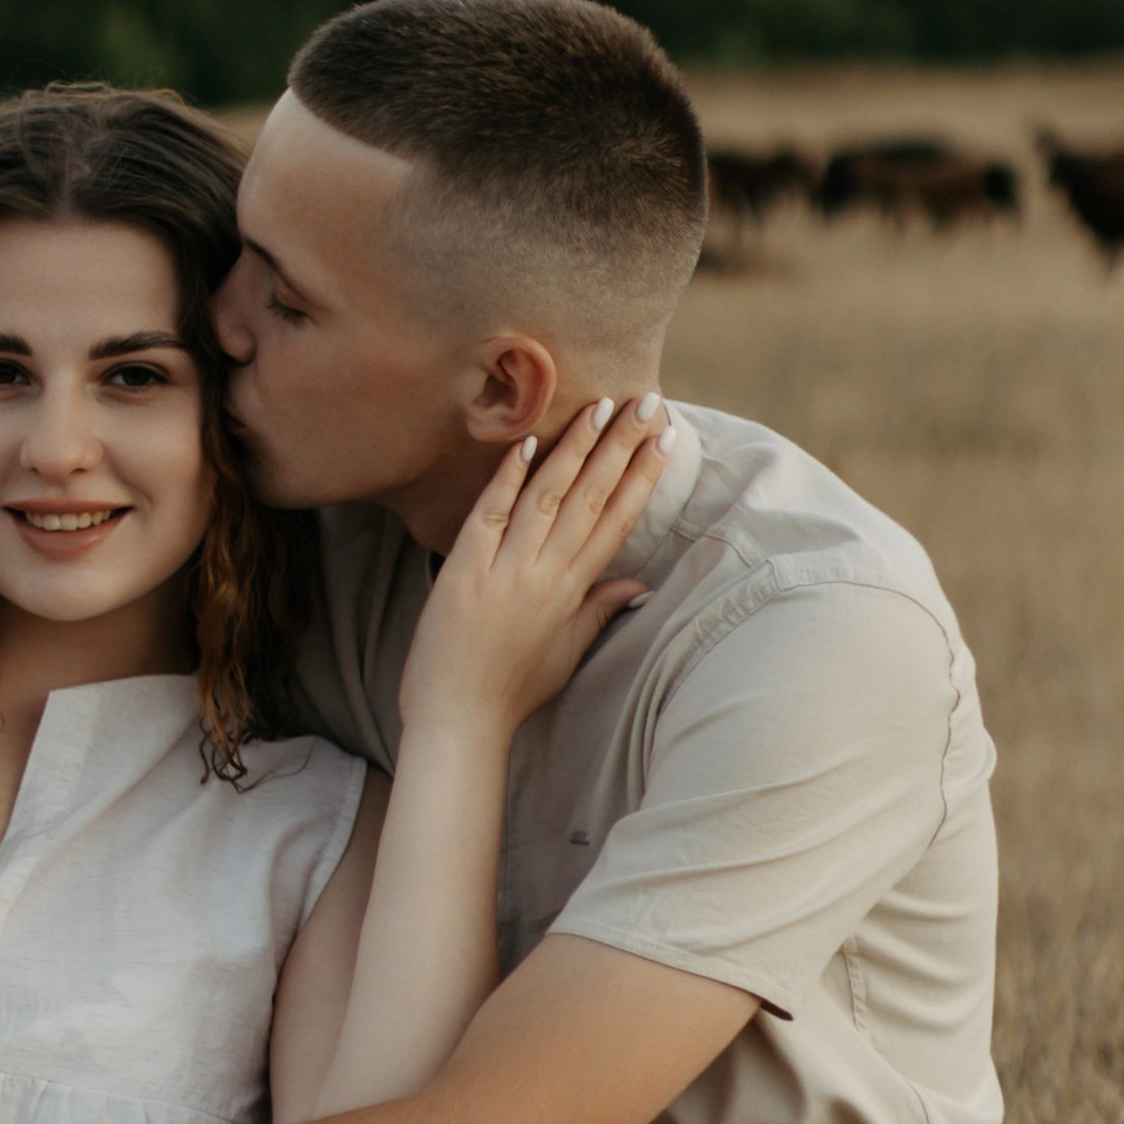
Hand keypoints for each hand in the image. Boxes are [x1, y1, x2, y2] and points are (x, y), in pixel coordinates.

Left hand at [397, 396, 668, 751]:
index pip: (616, 522)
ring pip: (548, 497)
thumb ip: (600, 609)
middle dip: (622, 446)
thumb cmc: (510, 692)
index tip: (665, 438)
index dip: (642, 477)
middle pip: (591, 498)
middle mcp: (546, 575)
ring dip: (575, 448)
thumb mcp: (566, 652)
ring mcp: (505, 571)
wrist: (458, 722)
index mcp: (572, 592)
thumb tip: (641, 584)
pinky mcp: (464, 571)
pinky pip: (491, 514)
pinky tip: (528, 442)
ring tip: (600, 406)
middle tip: (647, 401)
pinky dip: (508, 478)